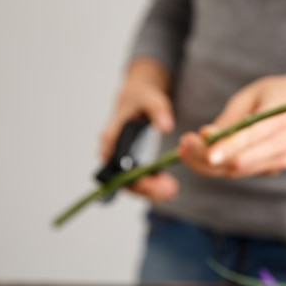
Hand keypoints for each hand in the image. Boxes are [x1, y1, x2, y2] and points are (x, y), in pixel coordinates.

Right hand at [99, 58, 178, 201]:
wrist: (138, 94)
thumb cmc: (140, 95)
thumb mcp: (149, 96)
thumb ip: (158, 109)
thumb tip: (166, 126)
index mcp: (113, 136)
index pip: (118, 167)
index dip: (135, 179)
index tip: (156, 182)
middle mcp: (114, 152)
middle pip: (123, 180)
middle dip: (146, 189)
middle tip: (170, 190)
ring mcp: (122, 159)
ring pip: (132, 183)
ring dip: (150, 190)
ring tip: (172, 190)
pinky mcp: (133, 162)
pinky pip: (140, 179)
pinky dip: (153, 185)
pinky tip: (170, 186)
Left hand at [178, 73, 285, 178]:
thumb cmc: (274, 95)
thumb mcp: (251, 96)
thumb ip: (229, 119)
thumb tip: (206, 137)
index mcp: (280, 119)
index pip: (249, 138)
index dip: (226, 147)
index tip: (204, 151)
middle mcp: (284, 144)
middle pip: (239, 162)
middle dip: (206, 157)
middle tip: (182, 143)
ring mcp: (282, 160)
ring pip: (237, 171)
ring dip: (207, 164)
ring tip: (185, 148)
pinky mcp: (275, 169)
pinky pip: (241, 172)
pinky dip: (219, 166)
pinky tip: (203, 153)